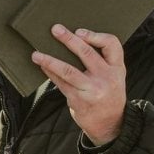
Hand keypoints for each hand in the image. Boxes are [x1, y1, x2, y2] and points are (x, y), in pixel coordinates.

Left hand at [31, 24, 126, 145]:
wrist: (109, 123)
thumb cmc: (108, 94)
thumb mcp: (114, 76)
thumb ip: (102, 61)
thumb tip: (74, 40)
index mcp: (117, 68)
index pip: (112, 45)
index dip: (96, 36)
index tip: (80, 31)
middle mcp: (107, 77)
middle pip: (87, 54)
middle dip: (69, 40)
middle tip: (55, 29)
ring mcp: (92, 89)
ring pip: (68, 70)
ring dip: (50, 60)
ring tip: (36, 54)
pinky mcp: (78, 99)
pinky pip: (60, 83)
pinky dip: (49, 72)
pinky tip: (41, 65)